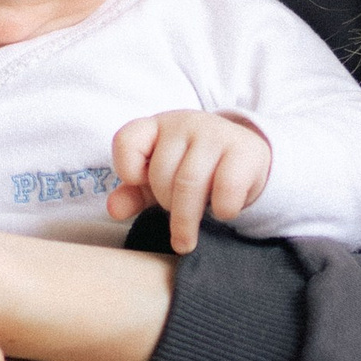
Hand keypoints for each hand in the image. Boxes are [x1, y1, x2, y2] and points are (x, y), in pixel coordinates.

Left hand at [106, 108, 273, 246]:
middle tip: (174, 212)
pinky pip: (226, 190)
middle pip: (161, 173)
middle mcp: (184, 123)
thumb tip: (113, 209)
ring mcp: (215, 134)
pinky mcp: (244, 152)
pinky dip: (222, 210)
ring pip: (189, 183)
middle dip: (165, 203)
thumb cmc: (193, 169)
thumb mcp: (159, 180)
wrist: (247, 155)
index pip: (126, 141)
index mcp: (157, 126)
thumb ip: (133, 194)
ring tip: (186, 237)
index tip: (142, 183)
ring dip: (186, 219)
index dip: (127, 170)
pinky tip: (223, 211)